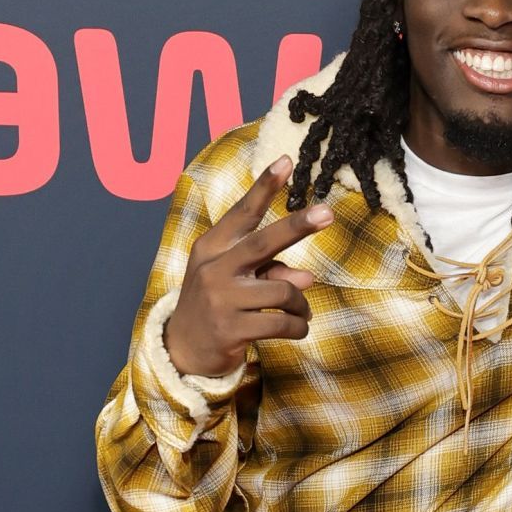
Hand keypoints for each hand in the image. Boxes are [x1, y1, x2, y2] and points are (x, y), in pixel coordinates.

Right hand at [164, 158, 332, 377]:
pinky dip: (298, 327)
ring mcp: (221, 299)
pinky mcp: (232, 330)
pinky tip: (298, 329)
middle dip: (297, 225)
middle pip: (263, 241)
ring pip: (283, 292)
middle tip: (328, 212)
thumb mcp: (235, 281)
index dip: (265, 186)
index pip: (242, 212)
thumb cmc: (218, 304)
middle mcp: (214, 268)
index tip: (287, 161)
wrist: (183, 349)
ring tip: (301, 313)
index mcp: (212, 247)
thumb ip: (269, 271)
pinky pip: (282, 324)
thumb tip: (307, 279)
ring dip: (301, 305)